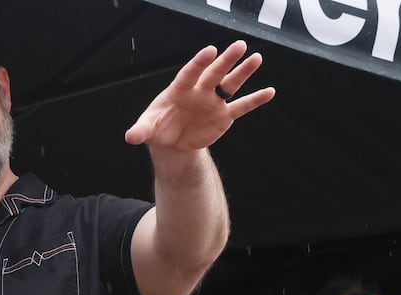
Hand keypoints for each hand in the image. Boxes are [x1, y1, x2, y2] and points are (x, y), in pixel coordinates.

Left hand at [124, 40, 274, 150]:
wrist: (172, 142)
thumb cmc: (157, 128)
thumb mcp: (146, 130)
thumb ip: (140, 131)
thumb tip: (130, 137)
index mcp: (180, 89)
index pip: (191, 73)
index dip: (200, 62)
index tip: (210, 50)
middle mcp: (199, 91)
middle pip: (214, 73)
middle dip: (225, 60)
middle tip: (239, 45)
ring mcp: (213, 102)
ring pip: (230, 84)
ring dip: (243, 72)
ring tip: (256, 57)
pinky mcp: (223, 116)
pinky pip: (241, 107)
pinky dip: (255, 99)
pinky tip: (270, 91)